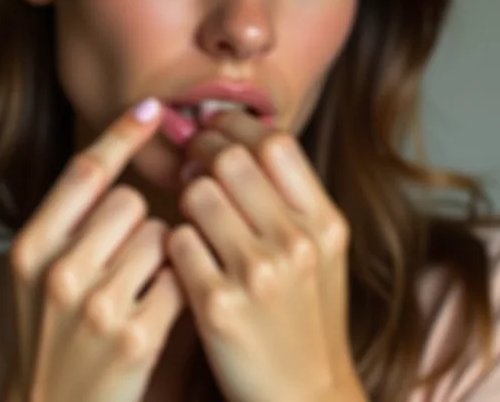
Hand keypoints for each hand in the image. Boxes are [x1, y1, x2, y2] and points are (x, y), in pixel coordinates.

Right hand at [7, 98, 184, 401]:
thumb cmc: (52, 333)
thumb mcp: (37, 273)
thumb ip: (70, 220)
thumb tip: (117, 157)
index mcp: (30, 248)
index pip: (83, 172)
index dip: (120, 134)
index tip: (151, 107)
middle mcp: (58, 272)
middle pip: (130, 202)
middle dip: (137, 222)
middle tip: (122, 261)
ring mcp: (96, 307)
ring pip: (159, 236)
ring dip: (159, 256)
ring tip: (135, 292)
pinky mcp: (134, 339)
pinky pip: (178, 277)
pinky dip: (175, 288)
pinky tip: (153, 313)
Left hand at [168, 110, 365, 401]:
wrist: (303, 397)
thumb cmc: (305, 315)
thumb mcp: (320, 251)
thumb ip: (290, 196)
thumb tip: (236, 137)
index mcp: (325, 223)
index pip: (275, 142)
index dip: (236, 126)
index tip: (215, 128)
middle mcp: (296, 243)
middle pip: (230, 158)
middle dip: (201, 152)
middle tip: (192, 162)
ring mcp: (258, 276)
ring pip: (197, 194)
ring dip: (186, 197)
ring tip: (191, 211)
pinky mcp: (217, 307)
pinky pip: (177, 241)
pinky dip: (175, 240)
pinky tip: (185, 253)